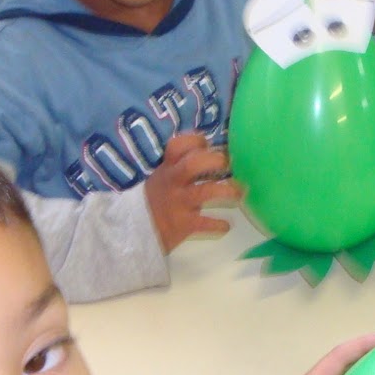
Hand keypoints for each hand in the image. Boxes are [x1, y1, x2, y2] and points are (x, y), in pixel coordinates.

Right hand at [144, 132, 241, 252]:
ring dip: (226, 191)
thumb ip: (176, 169)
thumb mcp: (159, 180)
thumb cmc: (152, 203)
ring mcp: (180, 203)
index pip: (177, 146)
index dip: (194, 141)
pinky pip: (206, 223)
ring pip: (206, 192)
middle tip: (227, 164)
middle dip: (214, 160)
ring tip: (239, 192)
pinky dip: (219, 225)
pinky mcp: (184, 225)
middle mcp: (173, 182)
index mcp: (166, 169)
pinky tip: (226, 225)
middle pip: (194, 164)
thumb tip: (205, 156)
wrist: (134, 232)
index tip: (206, 144)